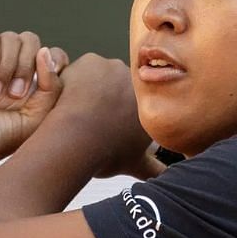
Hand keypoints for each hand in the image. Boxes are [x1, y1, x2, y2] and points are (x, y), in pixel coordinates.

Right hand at [0, 30, 69, 166]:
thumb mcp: (31, 123)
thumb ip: (51, 91)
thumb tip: (47, 53)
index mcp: (32, 85)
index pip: (53, 56)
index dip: (54, 60)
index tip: (42, 84)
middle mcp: (11, 69)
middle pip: (31, 42)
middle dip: (25, 67)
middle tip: (13, 96)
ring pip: (11, 39)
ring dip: (7, 65)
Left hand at [50, 53, 165, 179]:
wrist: (78, 141)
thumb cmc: (106, 152)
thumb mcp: (136, 164)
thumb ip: (153, 169)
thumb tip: (165, 176)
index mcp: (151, 103)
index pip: (141, 100)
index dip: (127, 112)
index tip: (114, 123)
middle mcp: (139, 82)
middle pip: (124, 85)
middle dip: (113, 97)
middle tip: (97, 118)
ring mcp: (115, 68)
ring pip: (104, 75)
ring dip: (96, 87)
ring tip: (82, 109)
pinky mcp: (92, 61)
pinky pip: (84, 68)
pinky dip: (77, 79)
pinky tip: (71, 97)